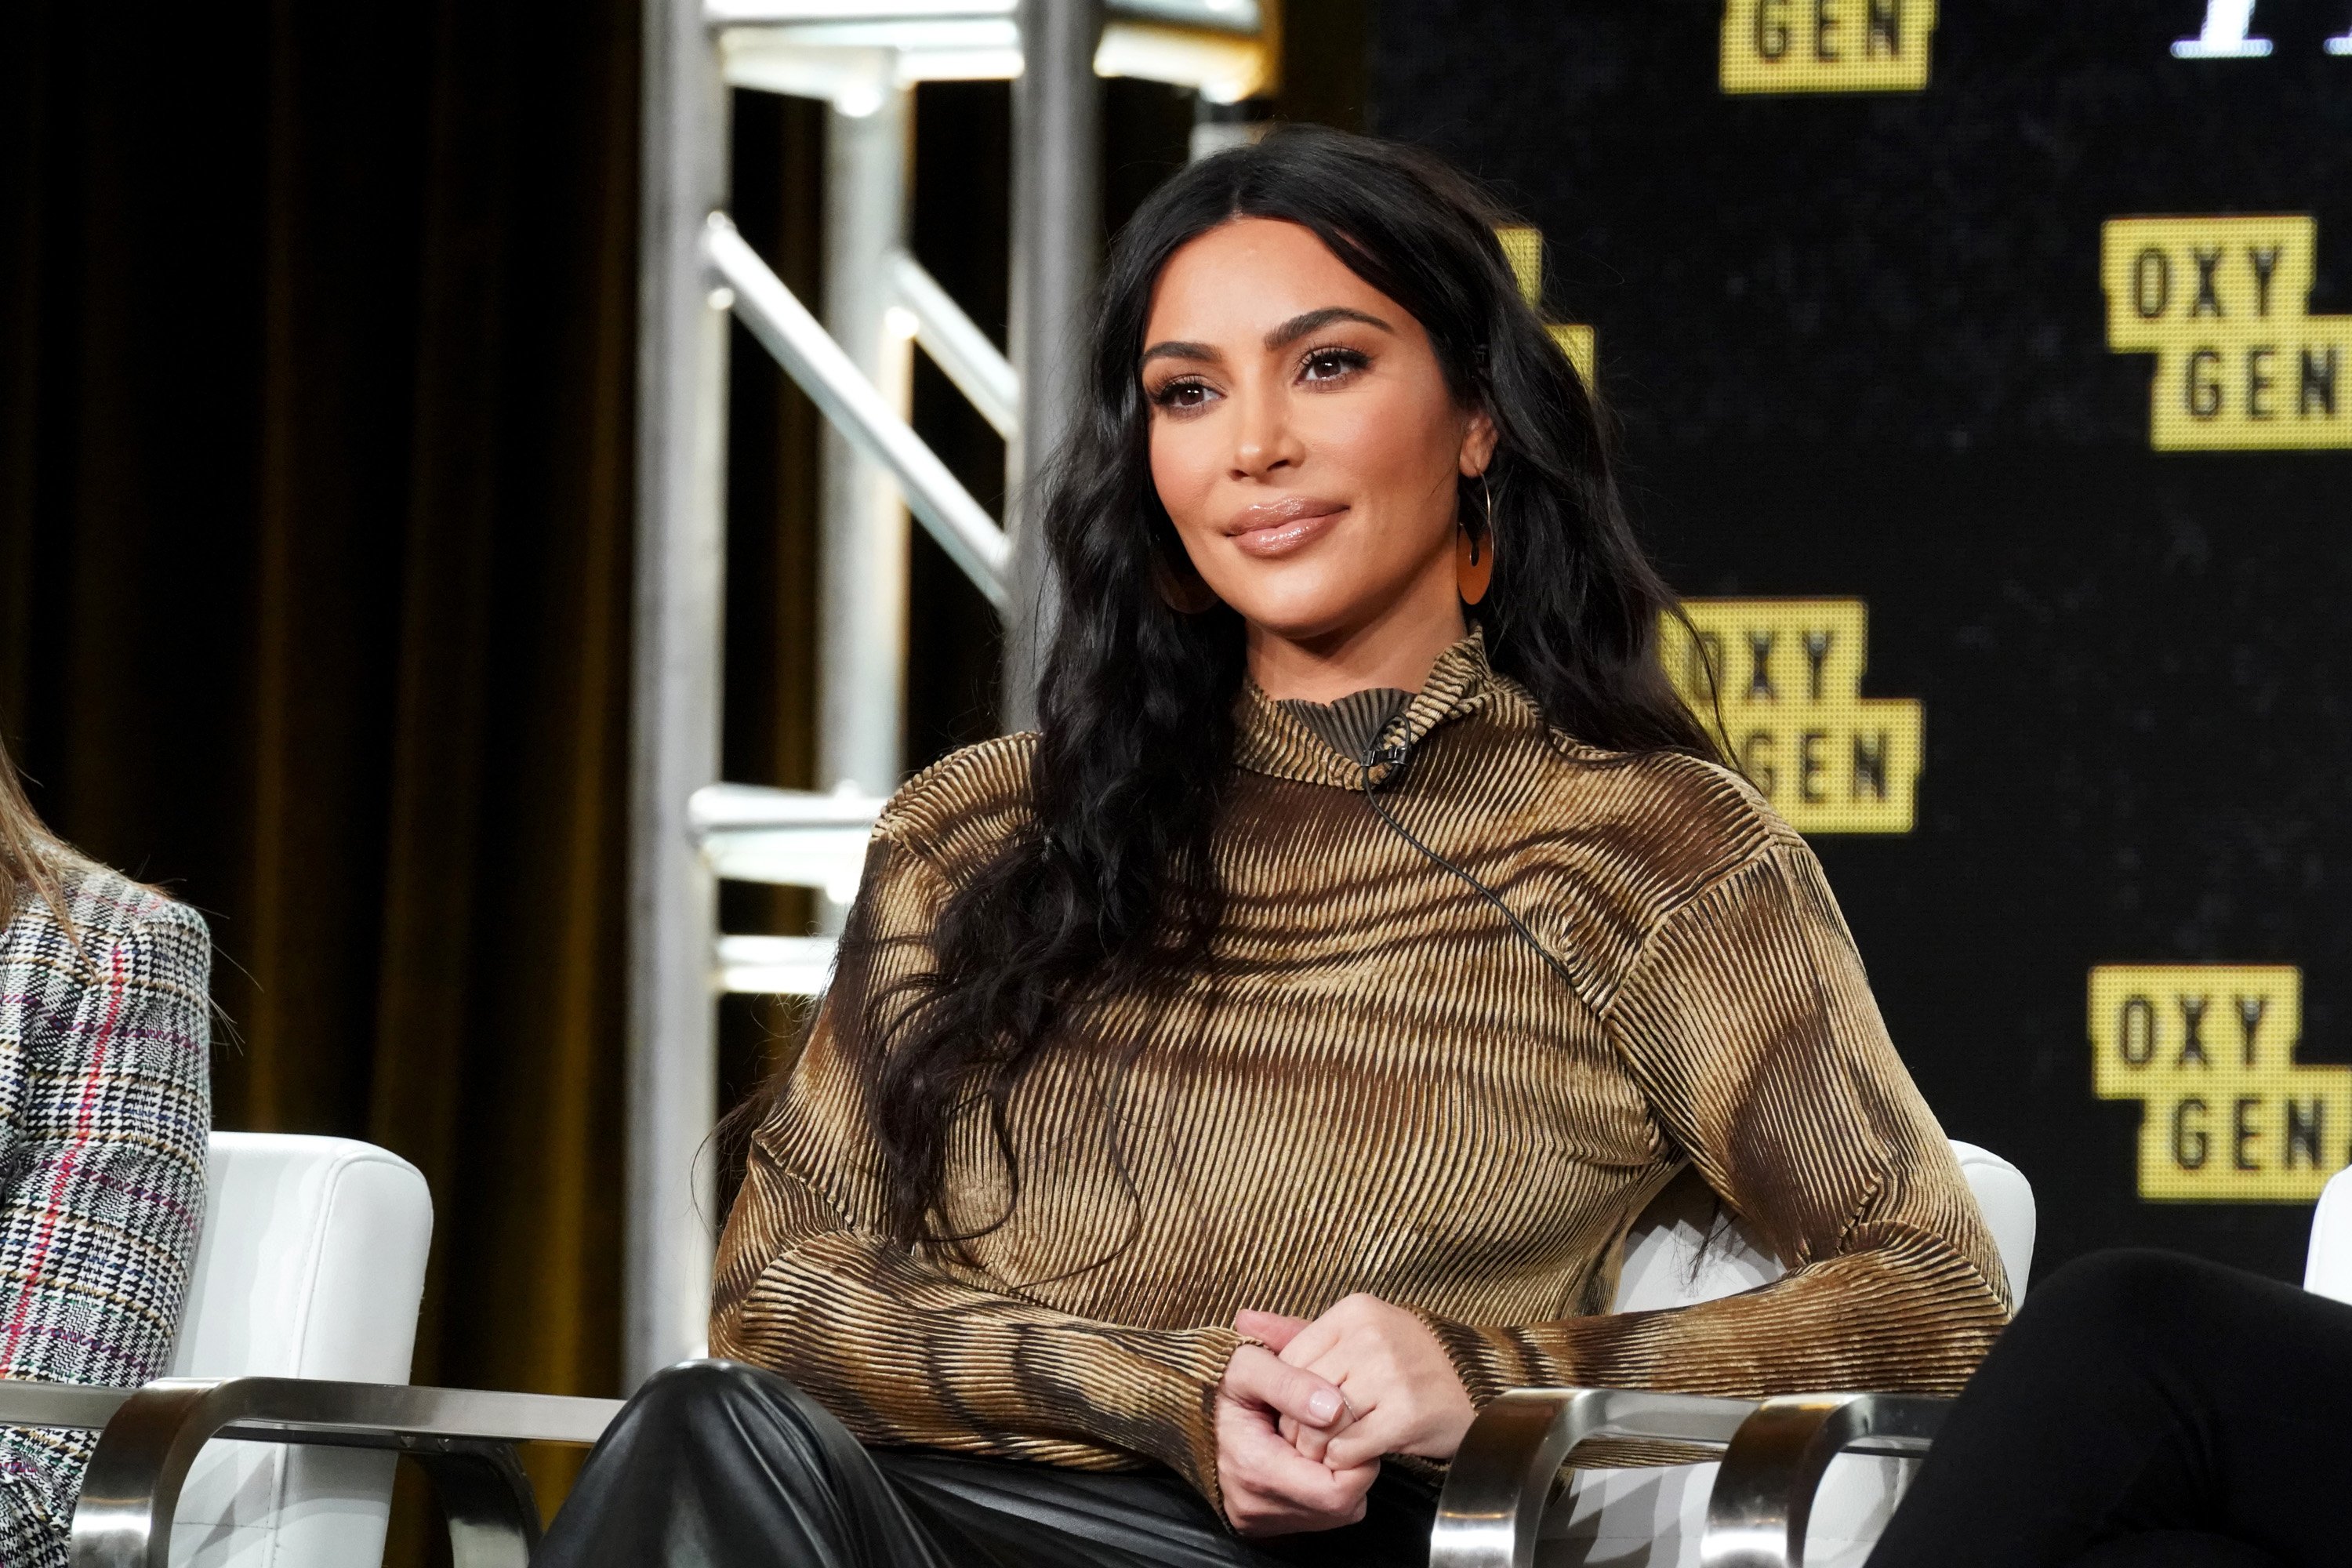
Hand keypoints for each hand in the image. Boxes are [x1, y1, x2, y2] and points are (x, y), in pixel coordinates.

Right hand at [1214, 1343, 1379, 1535]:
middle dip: (1351, 1465)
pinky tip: (1303, 1453)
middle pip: (1341, 1507)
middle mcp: (1255, 1505)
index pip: (1338, 1492)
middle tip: (1333, 1424)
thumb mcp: (1249, 1363)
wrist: (1176, 1401)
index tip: (1347, 1422)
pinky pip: (1313, 1515)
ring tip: (1314, 1435)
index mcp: (1256, 1469)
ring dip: (1337, 1476)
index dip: (1357, 1457)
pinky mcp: (1257, 1520)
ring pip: (1332, 1514)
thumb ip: (1292, 1383)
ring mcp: (1255, 1517)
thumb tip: (1335, 1409)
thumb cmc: (1214, 1380)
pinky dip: (1320, 1486)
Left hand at [1253, 1293, 1475, 1469]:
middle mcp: (1374, 1335)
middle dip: (1300, 1425)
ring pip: (1322, 1424)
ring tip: (1334, 1446)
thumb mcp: (1352, 1337)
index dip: (1288, 1393)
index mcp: (1356, 1311)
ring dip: (1321, 1446)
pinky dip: (1345, 1459)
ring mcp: (1392, 1373)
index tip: (1299, 1410)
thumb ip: (1296, 1332)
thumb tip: (1242, 1319)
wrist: (1472, 1391)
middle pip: (1303, 1393)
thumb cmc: (1404, 1365)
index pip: (1292, 1359)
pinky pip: (1348, 1448)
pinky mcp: (1407, 1413)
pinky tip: (1359, 1453)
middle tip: (1313, 1436)